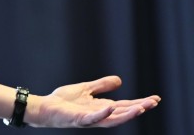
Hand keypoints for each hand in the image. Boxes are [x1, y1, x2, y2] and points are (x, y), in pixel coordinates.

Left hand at [29, 75, 160, 127]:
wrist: (45, 108)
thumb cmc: (63, 101)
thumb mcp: (86, 89)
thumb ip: (101, 85)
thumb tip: (120, 80)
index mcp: (102, 107)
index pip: (125, 105)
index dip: (140, 102)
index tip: (155, 99)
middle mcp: (99, 114)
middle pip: (123, 112)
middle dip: (139, 108)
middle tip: (154, 102)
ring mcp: (89, 118)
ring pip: (112, 119)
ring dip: (127, 114)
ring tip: (140, 108)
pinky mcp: (78, 119)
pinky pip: (92, 118)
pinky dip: (102, 114)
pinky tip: (110, 107)